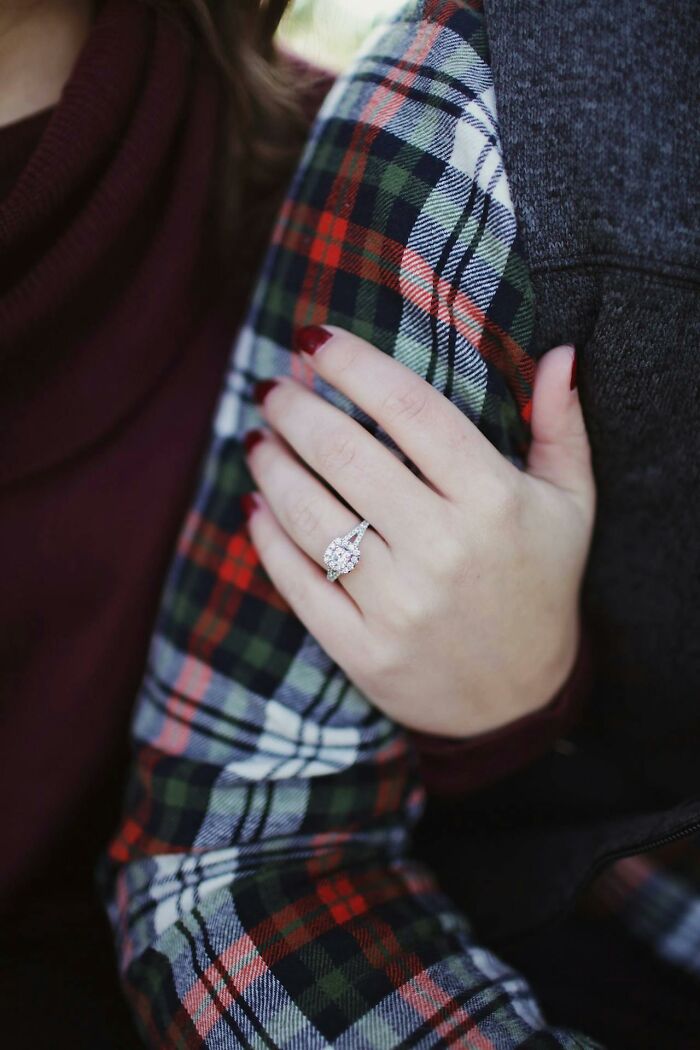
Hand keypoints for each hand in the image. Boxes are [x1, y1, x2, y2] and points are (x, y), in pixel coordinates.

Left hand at [242, 326, 594, 737]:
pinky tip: (256, 502)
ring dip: (272, 464)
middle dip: (295, 408)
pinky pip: (297, 579)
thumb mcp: (571, 507)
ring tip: (258, 437)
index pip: (409, 408)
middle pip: (345, 454)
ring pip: (309, 514)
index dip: (353, 364)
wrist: (517, 702)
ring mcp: (397, 603)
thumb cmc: (540, 585)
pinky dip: (266, 536)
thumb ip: (562, 427)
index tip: (314, 340)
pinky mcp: (361, 648)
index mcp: (493, 500)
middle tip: (272, 388)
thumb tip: (561, 354)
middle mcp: (442, 548)